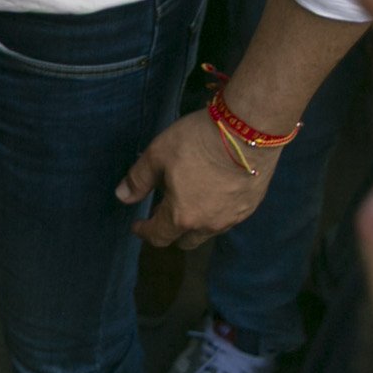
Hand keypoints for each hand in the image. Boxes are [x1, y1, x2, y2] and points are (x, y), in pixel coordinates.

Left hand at [116, 106, 278, 249]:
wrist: (248, 131)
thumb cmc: (197, 141)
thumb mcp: (158, 154)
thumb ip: (139, 179)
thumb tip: (122, 197)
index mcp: (182, 216)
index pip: (159, 236)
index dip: (144, 232)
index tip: (137, 225)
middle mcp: (208, 225)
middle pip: (185, 240)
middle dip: (171, 230)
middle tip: (164, 210)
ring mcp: (233, 218)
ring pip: (208, 231)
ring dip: (195, 222)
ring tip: (190, 200)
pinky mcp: (251, 207)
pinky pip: (228, 218)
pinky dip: (216, 211)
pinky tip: (215, 192)